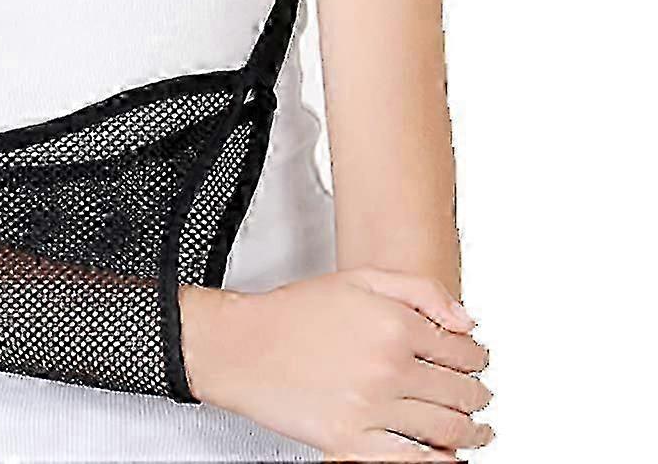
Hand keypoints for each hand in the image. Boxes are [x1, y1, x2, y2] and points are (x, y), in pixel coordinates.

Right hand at [182, 267, 492, 460]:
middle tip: (481, 397)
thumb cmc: (294, 312)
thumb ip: (420, 290)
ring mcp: (372, 407)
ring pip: (446, 430)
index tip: (478, 361)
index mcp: (394, 323)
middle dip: (478, 396)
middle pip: (459, 392)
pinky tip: (447, 459)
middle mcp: (389, 366)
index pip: (460, 349)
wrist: (244, 346)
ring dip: (472, 434)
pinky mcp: (352, 441)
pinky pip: (412, 462)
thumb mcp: (360, 279)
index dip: (477, 358)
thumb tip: (467, 321)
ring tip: (478, 433)